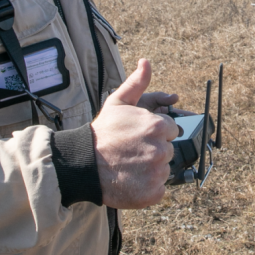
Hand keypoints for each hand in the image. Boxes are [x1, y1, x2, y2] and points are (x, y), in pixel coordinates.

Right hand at [91, 59, 178, 208]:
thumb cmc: (102, 133)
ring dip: (151, 169)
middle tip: (132, 151)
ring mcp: (157, 172)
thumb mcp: (118, 102)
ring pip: (164, 169)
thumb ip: (137, 83)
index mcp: (158, 126)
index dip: (155, 133)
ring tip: (130, 165)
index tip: (138, 137)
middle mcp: (160, 149)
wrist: (83, 164)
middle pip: (168, 150)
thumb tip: (146, 62)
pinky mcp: (153, 192)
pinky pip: (159, 188)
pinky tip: (132, 179)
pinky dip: (148, 187)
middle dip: (153, 150)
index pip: (171, 130)